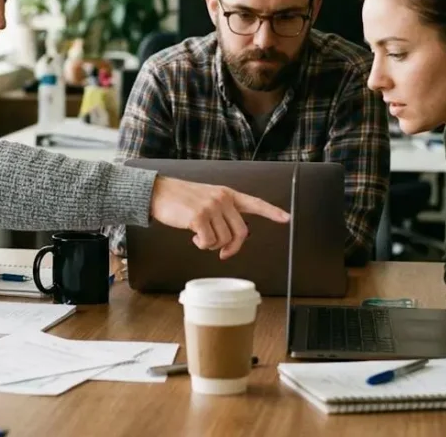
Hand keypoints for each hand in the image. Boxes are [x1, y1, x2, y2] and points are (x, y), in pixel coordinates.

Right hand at [148, 176, 290, 258]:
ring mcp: (212, 207)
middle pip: (241, 232)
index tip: (286, 218)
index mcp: (227, 194)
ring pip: (224, 240)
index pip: (255, 203)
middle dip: (233, 247)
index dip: (272, 212)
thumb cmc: (181, 199)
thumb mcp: (207, 199)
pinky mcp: (199, 217)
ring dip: (211, 245)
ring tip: (199, 236)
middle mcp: (223, 199)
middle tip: (223, 254)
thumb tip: (230, 239)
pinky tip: (193, 237)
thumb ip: (222, 213)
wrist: (158, 192)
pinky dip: (202, 245)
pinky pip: (209, 242)